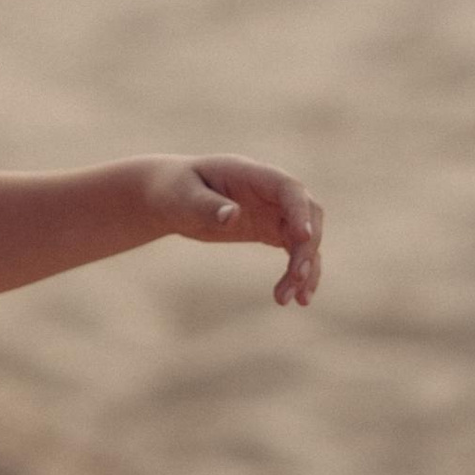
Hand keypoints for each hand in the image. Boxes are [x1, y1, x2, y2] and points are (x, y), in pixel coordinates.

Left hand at [152, 157, 324, 306]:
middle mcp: (268, 191)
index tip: (303, 237)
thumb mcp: (181, 198)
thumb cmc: (172, 191)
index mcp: (249, 173)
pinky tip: (297, 299)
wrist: (168, 198)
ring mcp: (272, 210)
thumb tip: (232, 215)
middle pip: (307, 213)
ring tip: (293, 300)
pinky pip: (296, 250)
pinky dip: (299, 273)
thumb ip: (206, 206)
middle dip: (306, 246)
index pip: (287, 188)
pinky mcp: (270, 230)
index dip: (299, 210)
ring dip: (306, 267)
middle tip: (296, 278)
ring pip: (306, 236)